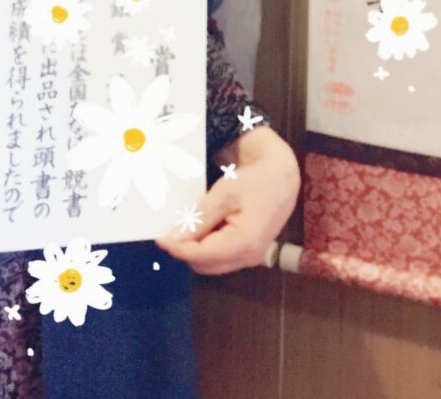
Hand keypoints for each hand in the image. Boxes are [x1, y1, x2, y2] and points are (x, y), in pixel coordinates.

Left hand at [156, 126, 299, 274]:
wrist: (282, 175)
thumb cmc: (254, 181)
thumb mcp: (223, 195)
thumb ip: (199, 220)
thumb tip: (173, 239)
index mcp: (244, 244)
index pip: (200, 256)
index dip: (177, 248)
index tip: (158, 237)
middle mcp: (248, 257)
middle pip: (204, 265)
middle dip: (185, 249)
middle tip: (172, 228)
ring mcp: (251, 257)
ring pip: (211, 263)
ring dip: (195, 249)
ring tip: (188, 224)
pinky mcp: (250, 251)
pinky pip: (221, 256)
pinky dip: (207, 246)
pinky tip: (204, 226)